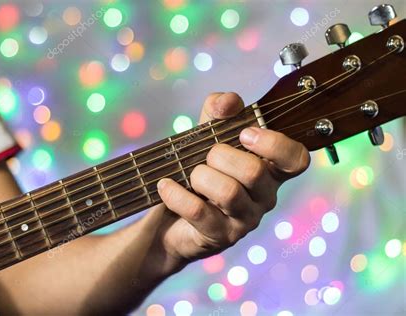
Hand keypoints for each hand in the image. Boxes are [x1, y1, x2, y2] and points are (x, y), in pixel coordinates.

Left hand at [153, 92, 309, 266]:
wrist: (170, 216)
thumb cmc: (197, 172)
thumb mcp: (205, 136)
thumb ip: (218, 113)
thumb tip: (229, 101)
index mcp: (269, 170)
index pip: (296, 159)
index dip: (275, 144)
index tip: (245, 134)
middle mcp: (264, 197)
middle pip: (255, 172)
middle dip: (220, 156)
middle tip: (206, 157)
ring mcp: (244, 220)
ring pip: (229, 192)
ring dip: (200, 176)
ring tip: (190, 175)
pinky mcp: (220, 237)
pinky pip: (199, 211)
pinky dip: (176, 194)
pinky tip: (166, 186)